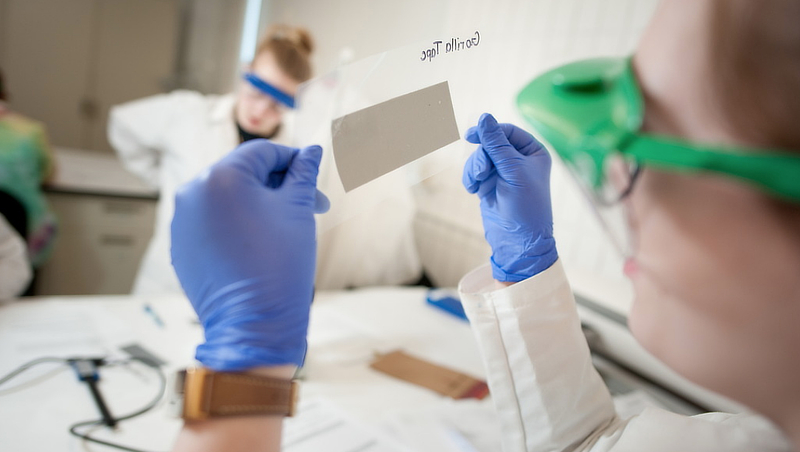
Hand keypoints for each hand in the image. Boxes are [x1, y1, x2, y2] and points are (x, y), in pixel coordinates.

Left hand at [171, 139, 328, 370]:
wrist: (253, 324)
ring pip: (226, 198)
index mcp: (222, 176)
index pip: (263, 152)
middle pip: (242, 173)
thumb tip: (312, 151)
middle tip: (310, 207)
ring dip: (257, 204)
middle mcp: (193, 191)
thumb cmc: (279, 264)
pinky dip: (236, 224)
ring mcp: (182, 220)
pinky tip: (260, 243)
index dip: (294, 160)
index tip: (314, 177)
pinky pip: (211, 222)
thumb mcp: (297, 210)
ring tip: (285, 227)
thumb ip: (304, 174)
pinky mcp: (180, 245)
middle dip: (278, 185)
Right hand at [463, 113, 556, 281]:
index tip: (471, 135)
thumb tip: (484, 117)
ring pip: (479, 157)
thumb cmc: (526, 207)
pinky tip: (474, 191)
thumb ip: (496, 143)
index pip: (508, 132)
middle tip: (482, 172)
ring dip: (474, 168)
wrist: (519, 243)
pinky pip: (473, 172)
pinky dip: (470, 179)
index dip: (490, 131)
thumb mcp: (513, 171)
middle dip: (482, 156)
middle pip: (490, 143)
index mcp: (534, 153)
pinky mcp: (489, 185)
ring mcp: (503, 173)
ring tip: (478, 184)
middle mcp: (519, 161)